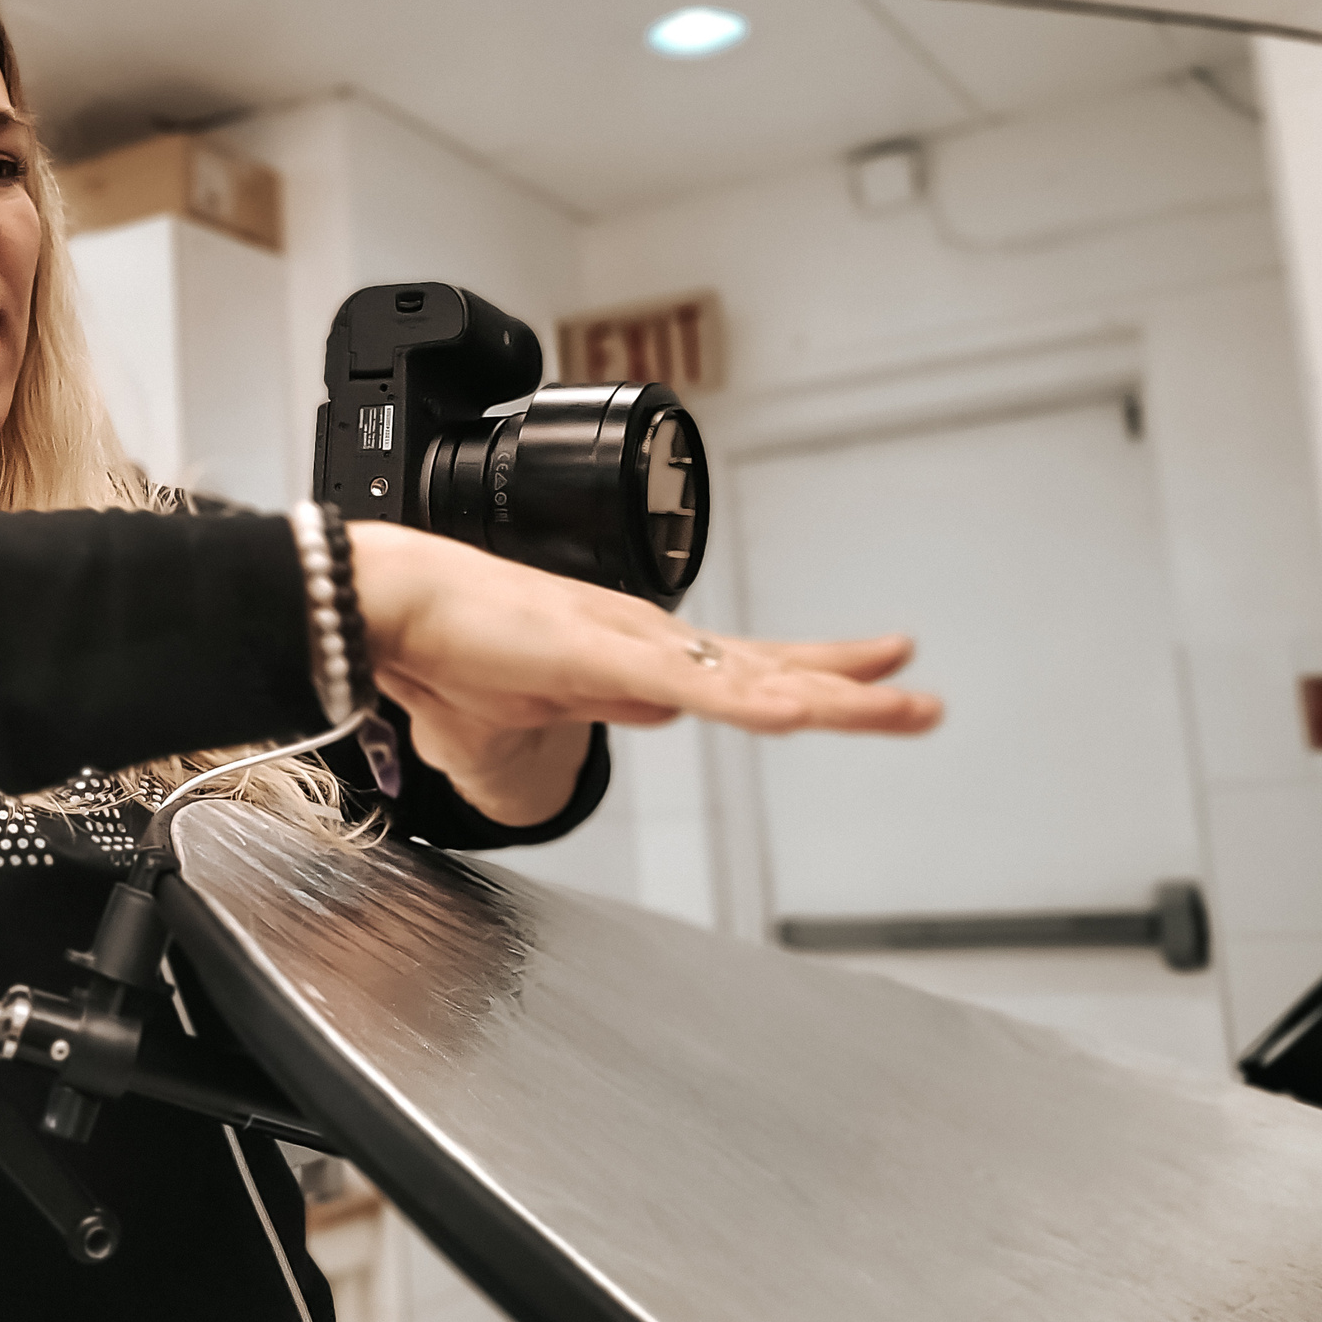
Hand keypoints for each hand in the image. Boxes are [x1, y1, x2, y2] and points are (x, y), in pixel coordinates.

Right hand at [346, 521, 940, 826]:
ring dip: (830, 695)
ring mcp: (632, 647)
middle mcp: (651, 641)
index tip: (884, 667)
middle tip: (924, 698)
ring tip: (900, 707)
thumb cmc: (454, 649)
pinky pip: (690, 688)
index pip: (750, 669)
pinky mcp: (600, 657)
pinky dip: (748, 702)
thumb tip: (650, 716)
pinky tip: (797, 714)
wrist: (398, 605)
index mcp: (639, 655)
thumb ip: (600, 708)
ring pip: (751, 679)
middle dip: (852, 684)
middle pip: (771, 669)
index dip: (821, 670)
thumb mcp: (541, 705)